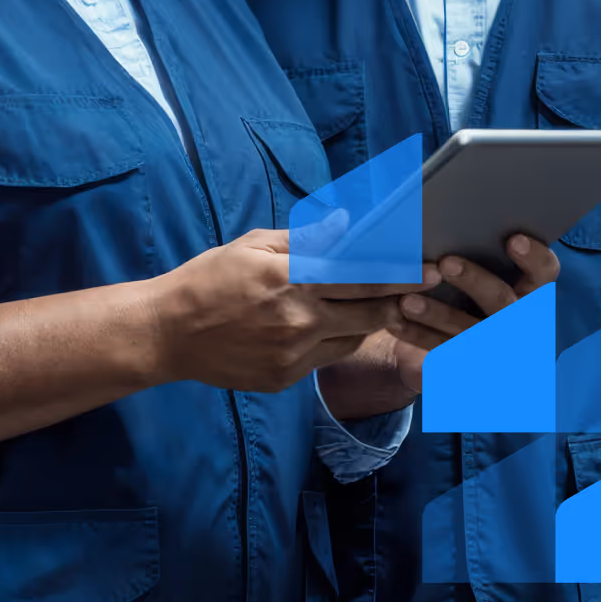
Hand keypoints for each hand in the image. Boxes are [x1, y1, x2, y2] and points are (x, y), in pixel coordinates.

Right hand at [148, 228, 426, 393]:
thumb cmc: (208, 279)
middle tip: (432, 284)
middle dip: (404, 296)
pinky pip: (328, 357)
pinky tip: (345, 325)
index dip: (398, 271)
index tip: (427, 265)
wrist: (168, 333)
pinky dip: (340, 339)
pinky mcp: (285, 377)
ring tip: (393, 305)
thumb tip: (345, 224)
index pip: (358, 273)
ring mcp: (292, 352)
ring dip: (374, 320)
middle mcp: (296, 317)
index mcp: (289, 277)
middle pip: (368, 309)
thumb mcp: (252, 245)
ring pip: (353, 336)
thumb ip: (304, 239)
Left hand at [385, 235, 559, 393]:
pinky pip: (444, 355)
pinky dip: (418, 337)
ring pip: (470, 332)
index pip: (545, 273)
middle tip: (446, 262)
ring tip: (408, 300)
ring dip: (439, 314)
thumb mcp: (481, 284)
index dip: (534, 257)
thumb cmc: (468, 302)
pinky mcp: (471, 372)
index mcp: (530, 297)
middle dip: (475, 281)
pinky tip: (395, 322)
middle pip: (504, 301)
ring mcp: (497, 351)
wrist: (458, 360)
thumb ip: (477, 259)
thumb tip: (445, 227)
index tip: (512, 239)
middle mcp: (520, 324)